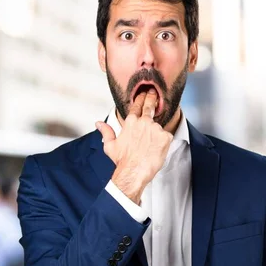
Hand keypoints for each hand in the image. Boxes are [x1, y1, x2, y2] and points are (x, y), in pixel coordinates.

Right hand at [96, 88, 172, 203]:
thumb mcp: (110, 145)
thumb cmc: (122, 161)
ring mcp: (156, 129)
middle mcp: (143, 122)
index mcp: (130, 122)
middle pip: (150, 106)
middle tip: (154, 93)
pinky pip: (166, 137)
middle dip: (152, 98)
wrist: (133, 172)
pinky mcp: (165, 137)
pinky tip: (156, 150)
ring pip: (158, 127)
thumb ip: (106, 131)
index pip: (137, 106)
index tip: (144, 93)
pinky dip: (163, 142)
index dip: (140, 99)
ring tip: (150, 146)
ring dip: (156, 134)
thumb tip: (98, 124)